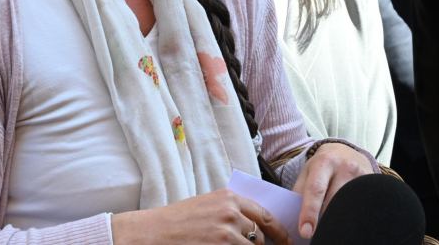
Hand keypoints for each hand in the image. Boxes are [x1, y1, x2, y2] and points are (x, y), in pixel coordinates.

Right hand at [111, 189, 289, 244]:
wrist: (153, 232)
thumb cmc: (176, 221)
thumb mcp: (206, 206)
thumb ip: (230, 211)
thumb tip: (254, 226)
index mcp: (229, 197)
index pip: (265, 216)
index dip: (279, 232)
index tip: (286, 242)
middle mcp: (231, 213)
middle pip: (260, 236)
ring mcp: (227, 233)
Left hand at [292, 142, 372, 237]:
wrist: (346, 152)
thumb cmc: (322, 165)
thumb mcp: (307, 171)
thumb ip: (299, 190)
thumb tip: (294, 216)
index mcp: (324, 162)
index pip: (315, 190)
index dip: (310, 212)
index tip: (305, 232)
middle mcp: (344, 167)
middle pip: (334, 201)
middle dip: (325, 220)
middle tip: (318, 232)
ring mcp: (361, 175)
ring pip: (349, 206)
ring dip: (339, 219)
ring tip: (332, 224)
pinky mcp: (373, 183)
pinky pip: (362, 205)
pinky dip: (353, 214)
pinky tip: (347, 217)